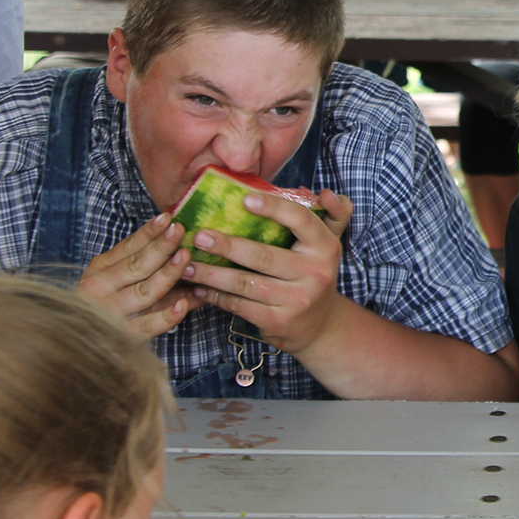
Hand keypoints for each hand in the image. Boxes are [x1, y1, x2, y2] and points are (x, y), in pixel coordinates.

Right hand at [77, 213, 196, 339]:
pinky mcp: (122, 335)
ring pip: (145, 291)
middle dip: (161, 247)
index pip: (128, 247)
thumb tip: (186, 250)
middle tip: (180, 231)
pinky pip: (147, 325)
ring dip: (167, 274)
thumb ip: (150, 266)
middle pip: (138, 265)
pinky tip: (183, 304)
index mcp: (101, 269)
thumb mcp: (120, 279)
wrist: (78, 340)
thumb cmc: (109, 302)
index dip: (149, 232)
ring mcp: (110, 312)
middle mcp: (101, 288)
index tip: (167, 217)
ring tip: (186, 258)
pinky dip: (166, 316)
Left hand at [183, 189, 355, 354]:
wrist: (321, 325)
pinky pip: (240, 305)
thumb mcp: (326, 245)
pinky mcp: (279, 321)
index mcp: (325, 246)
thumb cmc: (313, 274)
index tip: (244, 199)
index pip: (300, 221)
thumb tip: (327, 193)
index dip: (273, 208)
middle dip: (227, 246)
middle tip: (198, 236)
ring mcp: (297, 299)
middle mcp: (315, 273)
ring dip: (211, 274)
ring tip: (186, 265)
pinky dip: (217, 296)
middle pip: (264, 255)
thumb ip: (331, 215)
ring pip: (245, 283)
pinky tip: (200, 288)